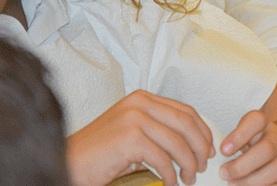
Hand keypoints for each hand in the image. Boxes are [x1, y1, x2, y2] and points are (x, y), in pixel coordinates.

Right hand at [66, 90, 214, 185]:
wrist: (67, 163)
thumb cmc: (98, 154)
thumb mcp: (132, 132)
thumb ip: (157, 129)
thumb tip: (190, 143)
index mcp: (143, 99)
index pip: (185, 110)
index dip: (202, 130)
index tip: (209, 147)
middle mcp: (140, 103)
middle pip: (186, 123)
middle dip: (200, 146)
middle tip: (203, 165)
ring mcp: (134, 118)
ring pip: (177, 142)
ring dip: (188, 163)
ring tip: (188, 178)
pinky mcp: (129, 138)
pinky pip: (162, 158)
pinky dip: (171, 174)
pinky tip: (170, 183)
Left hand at [219, 110, 276, 185]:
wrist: (271, 155)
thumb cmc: (250, 149)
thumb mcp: (240, 141)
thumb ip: (231, 147)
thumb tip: (218, 163)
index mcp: (264, 124)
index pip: (255, 121)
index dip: (239, 135)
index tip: (223, 150)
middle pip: (266, 148)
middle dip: (243, 166)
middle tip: (225, 174)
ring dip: (254, 182)